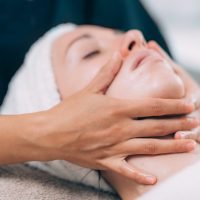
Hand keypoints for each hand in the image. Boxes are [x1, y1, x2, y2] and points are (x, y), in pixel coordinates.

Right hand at [34, 51, 196, 184]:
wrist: (51, 133)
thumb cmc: (70, 110)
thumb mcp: (89, 89)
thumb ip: (106, 73)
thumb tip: (118, 54)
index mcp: (117, 109)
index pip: (153, 105)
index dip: (174, 105)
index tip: (190, 104)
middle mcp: (120, 128)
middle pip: (157, 126)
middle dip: (180, 124)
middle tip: (197, 124)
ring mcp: (114, 147)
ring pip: (150, 147)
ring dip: (172, 146)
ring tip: (190, 145)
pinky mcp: (106, 161)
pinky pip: (127, 170)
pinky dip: (140, 175)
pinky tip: (154, 179)